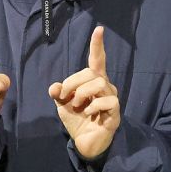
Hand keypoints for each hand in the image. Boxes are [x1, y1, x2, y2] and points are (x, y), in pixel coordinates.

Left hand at [49, 26, 119, 158]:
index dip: (97, 45)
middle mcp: (105, 86)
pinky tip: (88, 113)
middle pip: (91, 72)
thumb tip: (54, 88)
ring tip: (78, 105)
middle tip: (66, 96)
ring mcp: (112, 98)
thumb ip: (59, 93)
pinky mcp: (115, 112)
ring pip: (99, 83)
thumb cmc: (77, 119)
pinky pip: (106, 100)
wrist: (84, 142)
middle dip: (73, 82)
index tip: (99, 29)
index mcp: (93, 81)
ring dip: (82, 93)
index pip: (97, 60)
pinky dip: (92, 106)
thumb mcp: (63, 104)